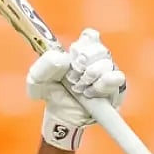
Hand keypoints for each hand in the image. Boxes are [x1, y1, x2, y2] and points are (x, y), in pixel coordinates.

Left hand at [27, 29, 126, 150]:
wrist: (61, 117)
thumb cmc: (52, 95)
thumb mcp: (37, 80)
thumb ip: (43, 65)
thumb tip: (64, 59)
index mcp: (80, 52)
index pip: (90, 36)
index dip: (84, 43)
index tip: (72, 55)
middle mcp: (97, 60)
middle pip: (99, 48)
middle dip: (83, 62)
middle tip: (72, 77)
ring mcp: (108, 73)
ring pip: (107, 63)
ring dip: (89, 76)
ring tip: (78, 89)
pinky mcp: (117, 89)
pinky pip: (116, 78)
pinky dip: (100, 85)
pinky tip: (90, 93)